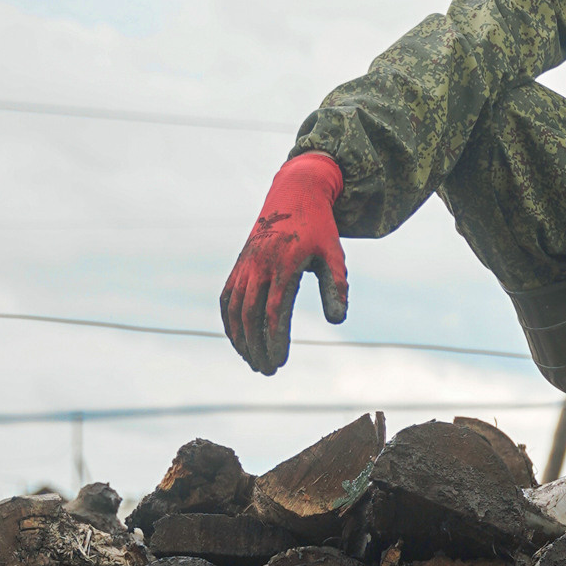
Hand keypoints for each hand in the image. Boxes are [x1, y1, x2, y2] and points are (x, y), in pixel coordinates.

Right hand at [220, 152, 347, 373]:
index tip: (280, 360)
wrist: (294, 195)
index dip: (275, 338)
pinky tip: (239, 341)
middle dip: (257, 346)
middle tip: (268, 370)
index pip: (275, 310)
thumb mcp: (334, 256)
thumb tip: (338, 320)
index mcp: (284, 264)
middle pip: (251, 315)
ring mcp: (245, 265)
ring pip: (235, 309)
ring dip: (241, 339)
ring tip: (254, 362)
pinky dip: (229, 321)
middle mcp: (259, 265)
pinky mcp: (239, 265)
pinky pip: (227, 298)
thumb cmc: (319, 229)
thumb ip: (337, 287)